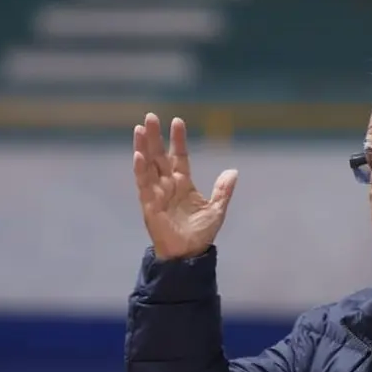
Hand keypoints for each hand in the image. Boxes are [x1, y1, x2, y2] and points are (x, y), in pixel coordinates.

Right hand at [133, 113, 237, 259]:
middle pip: (159, 155)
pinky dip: (140, 170)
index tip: (177, 121)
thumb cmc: (200, 234)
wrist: (189, 255)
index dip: (177, 139)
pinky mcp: (149, 205)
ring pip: (147, 165)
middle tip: (150, 116)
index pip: (179, 156)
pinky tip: (138, 155)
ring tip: (139, 129)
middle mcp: (167, 184)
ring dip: (142, 147)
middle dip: (154, 137)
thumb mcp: (216, 210)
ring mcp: (157, 193)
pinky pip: (143, 184)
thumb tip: (233, 171)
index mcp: (183, 183)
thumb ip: (223, 190)